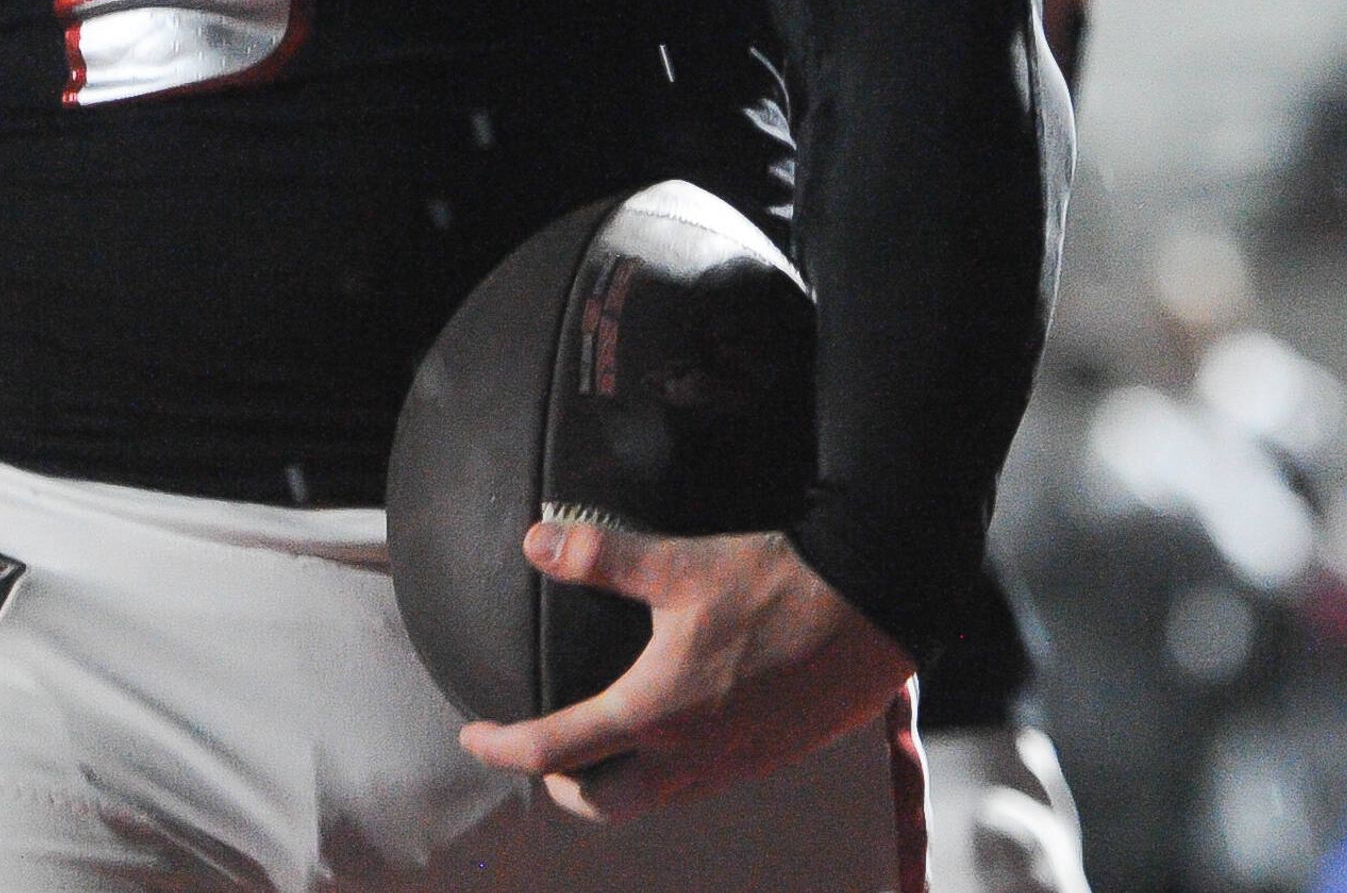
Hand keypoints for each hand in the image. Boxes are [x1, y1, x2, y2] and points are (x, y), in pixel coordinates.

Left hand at [457, 524, 914, 822]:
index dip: (502, 748)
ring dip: (615, 784)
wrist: (873, 609)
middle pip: (603, 804)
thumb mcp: (679, 563)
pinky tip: (670, 728)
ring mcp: (734, 764)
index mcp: (656, 712)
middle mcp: (691, 755)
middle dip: (561, 787)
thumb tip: (534, 542)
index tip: (474, 737)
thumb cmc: (776, 584)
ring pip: (654, 801)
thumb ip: (600, 556)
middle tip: (538, 750)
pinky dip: (664, 772)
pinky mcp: (769, 758)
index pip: (556, 751)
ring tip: (598, 744)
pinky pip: (698, 784)